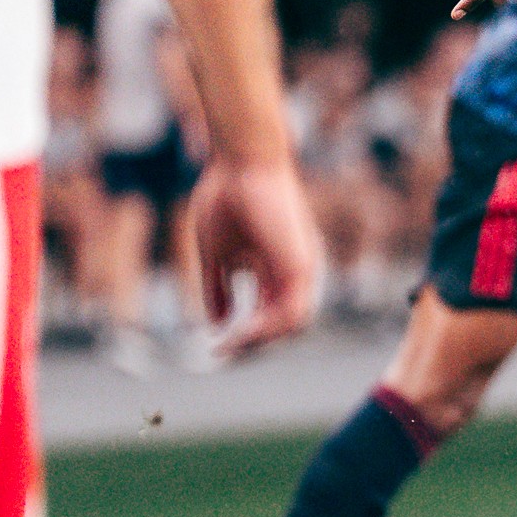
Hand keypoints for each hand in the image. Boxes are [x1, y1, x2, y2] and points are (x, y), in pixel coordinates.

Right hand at [189, 155, 323, 352]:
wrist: (241, 162)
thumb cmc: (225, 197)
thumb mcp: (214, 254)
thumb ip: (217, 289)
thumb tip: (216, 324)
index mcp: (274, 267)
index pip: (267, 313)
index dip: (244, 334)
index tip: (216, 347)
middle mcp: (292, 271)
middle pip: (281, 323)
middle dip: (252, 344)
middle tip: (223, 353)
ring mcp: (300, 269)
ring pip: (291, 324)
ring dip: (260, 340)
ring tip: (232, 344)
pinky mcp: (301, 265)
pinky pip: (293, 312)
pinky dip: (268, 328)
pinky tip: (242, 332)